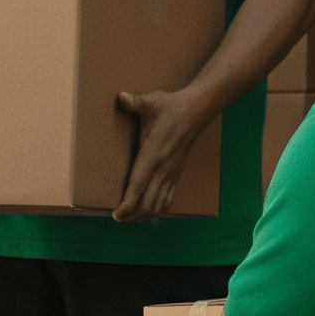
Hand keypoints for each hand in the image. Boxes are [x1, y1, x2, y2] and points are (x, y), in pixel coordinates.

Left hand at [113, 87, 214, 222]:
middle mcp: (163, 168)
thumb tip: (121, 97)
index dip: (128, 202)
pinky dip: (157, 209)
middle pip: (148, 202)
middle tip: (117, 218)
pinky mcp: (176, 174)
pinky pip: (167, 199)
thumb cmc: (171, 107)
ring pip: (158, 205)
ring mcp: (171, 173)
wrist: (197, 110)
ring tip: (129, 218)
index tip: (117, 214)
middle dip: (132, 215)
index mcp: (154, 154)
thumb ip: (135, 102)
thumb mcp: (152, 102)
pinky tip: (148, 212)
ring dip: (143, 215)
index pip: (139, 184)